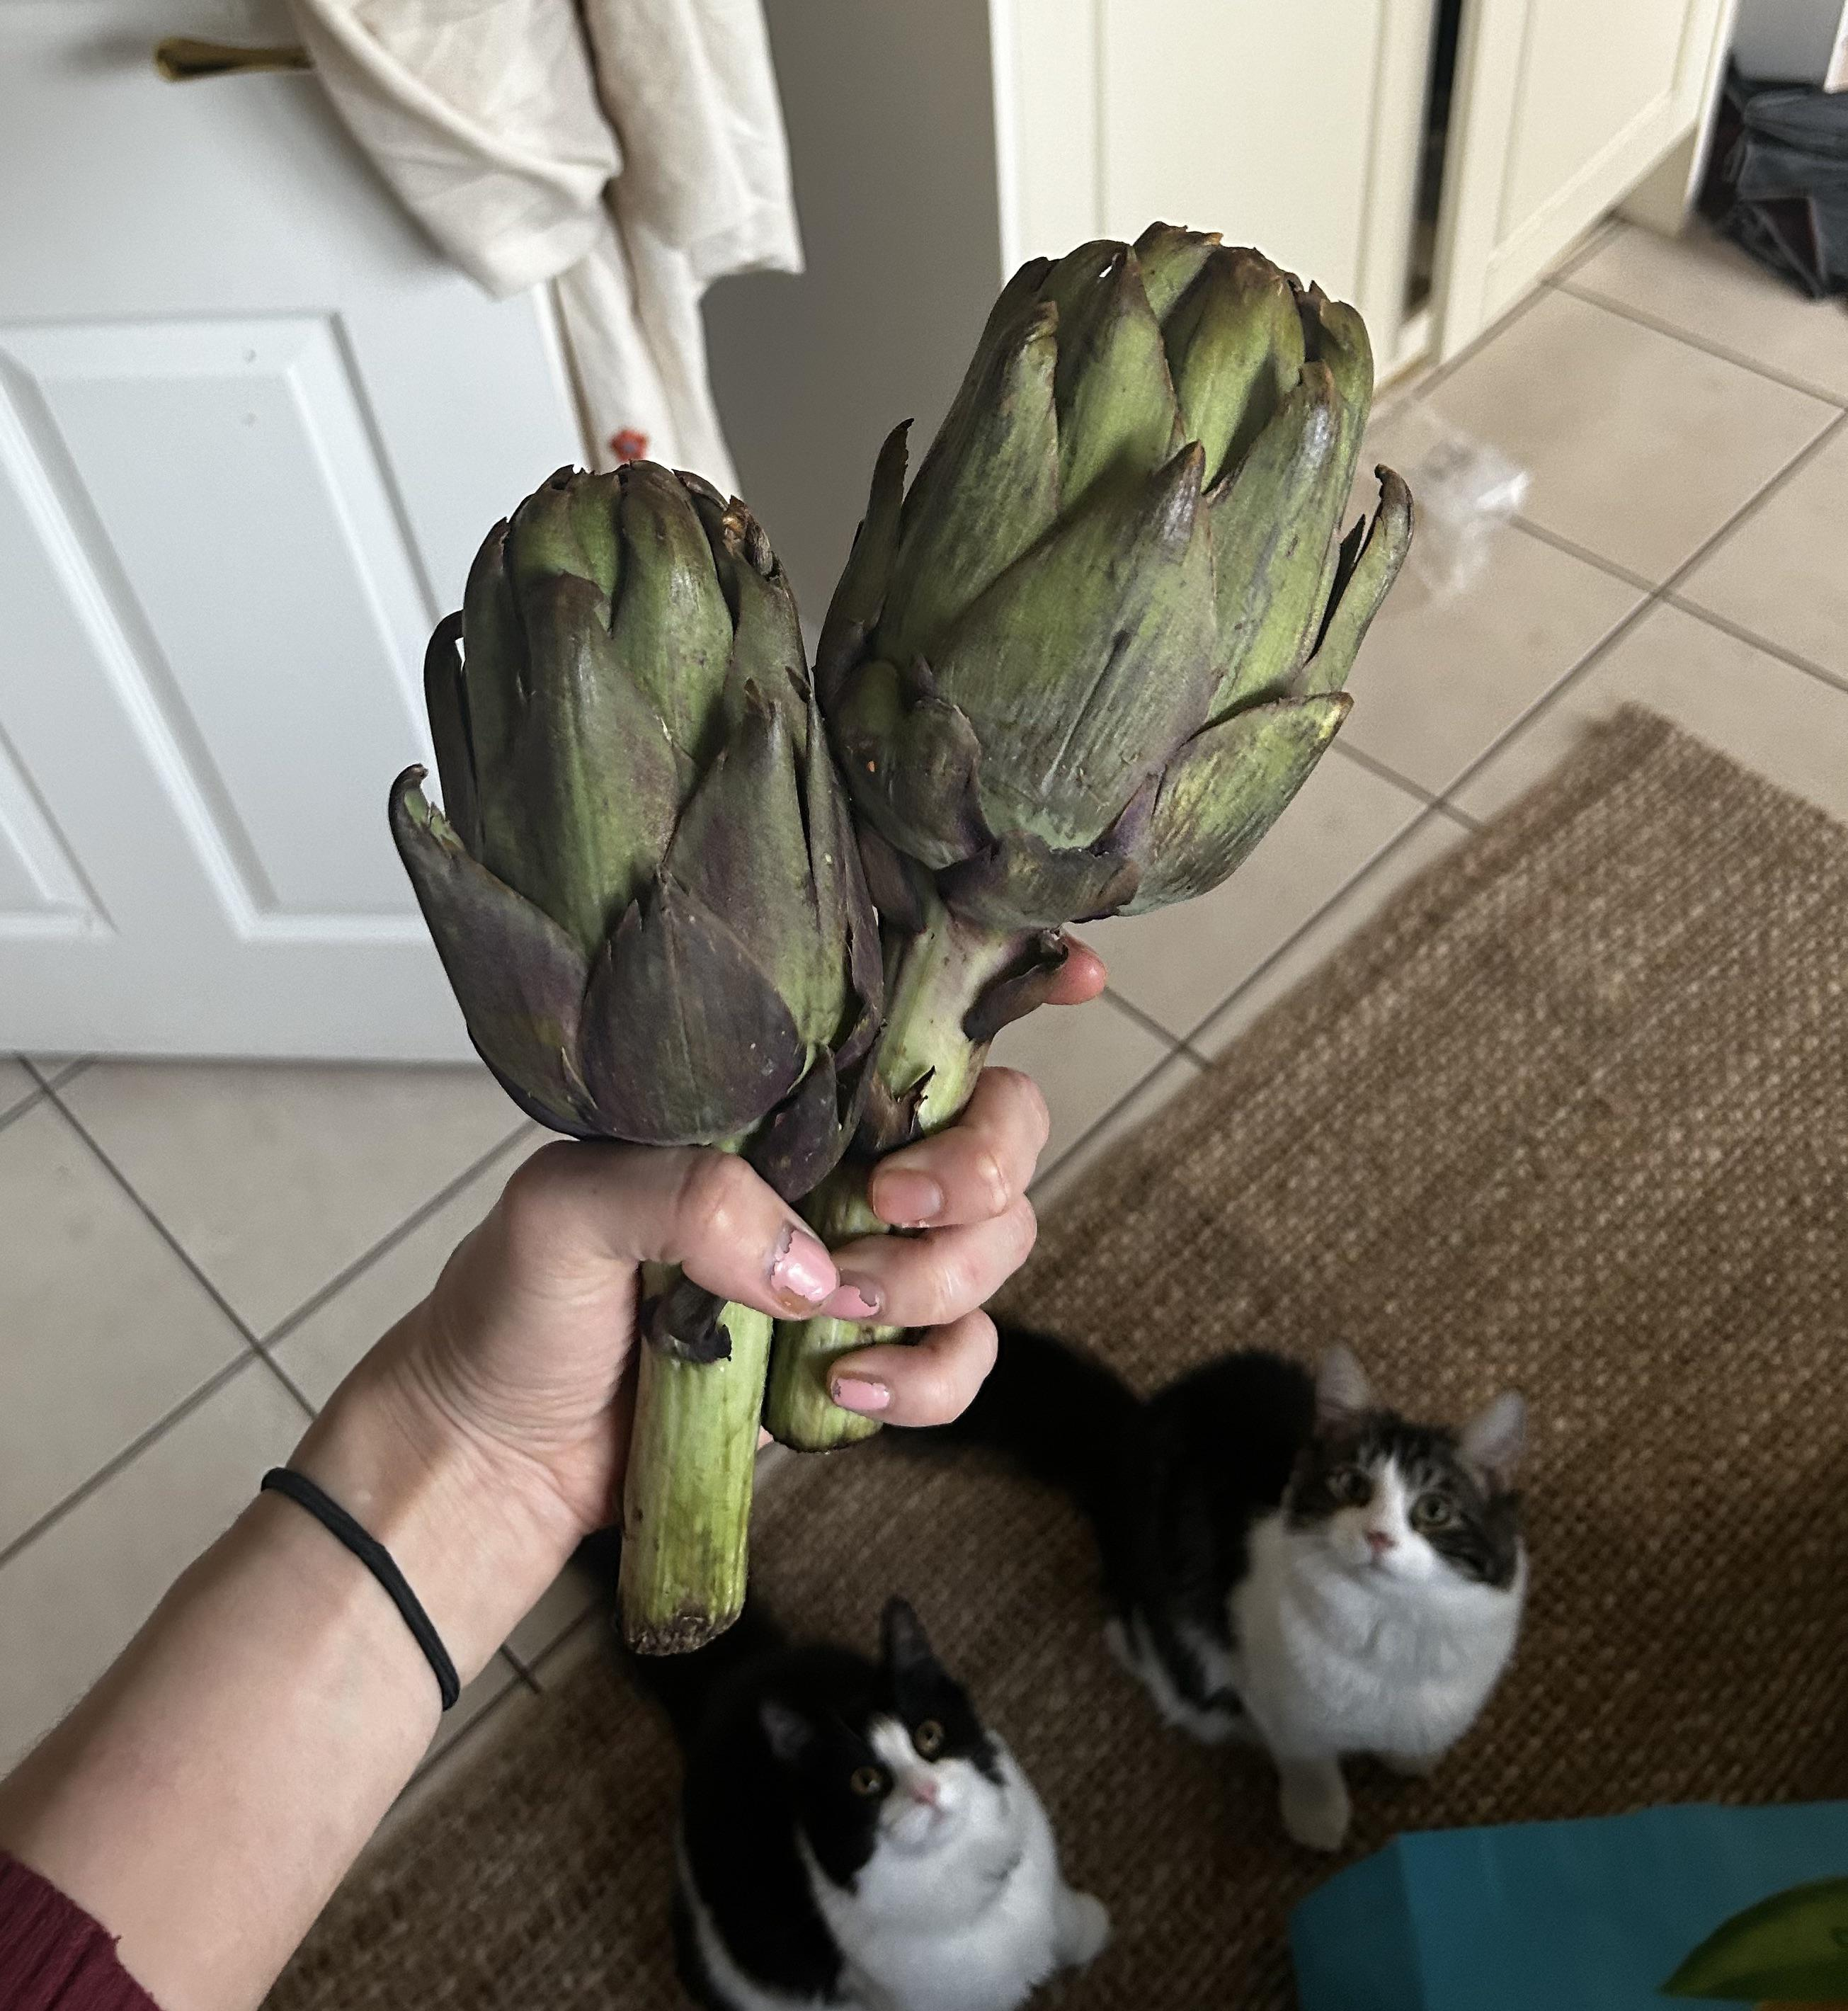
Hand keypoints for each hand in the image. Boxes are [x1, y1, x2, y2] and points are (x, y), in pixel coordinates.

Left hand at [302, 935, 1107, 1559]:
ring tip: (837, 1315)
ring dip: (940, 1284)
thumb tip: (812, 1264)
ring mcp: (862, 1260)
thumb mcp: (567, 1208)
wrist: (501, 1451)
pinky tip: (847, 1393)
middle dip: (979, 1170)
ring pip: (1000, 1246)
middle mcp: (840, 1162)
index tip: (1081, 981)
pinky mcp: (869, 1356)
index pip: (910, 1018)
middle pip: (1001, 1131)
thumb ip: (686, 1197)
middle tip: (893, 1206)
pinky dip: (933, 1378)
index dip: (1013, 985)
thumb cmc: (518, 1305)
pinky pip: (965, 1357)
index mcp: (782, 1097)